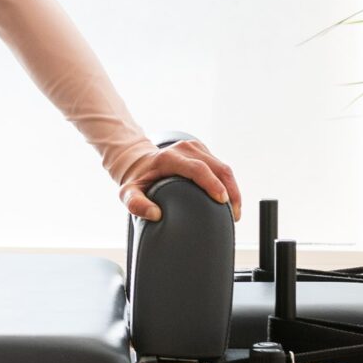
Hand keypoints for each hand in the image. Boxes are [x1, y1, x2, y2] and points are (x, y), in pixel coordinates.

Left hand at [119, 137, 240, 222]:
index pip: (197, 168)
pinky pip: (222, 168)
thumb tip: (155, 214)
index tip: (223, 200)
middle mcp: (185, 148)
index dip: (212, 183)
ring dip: (233, 189)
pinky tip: (230, 201)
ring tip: (234, 212)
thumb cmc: (137, 181)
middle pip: (217, 167)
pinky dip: (229, 184)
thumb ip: (136, 204)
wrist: (140, 163)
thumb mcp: (128, 193)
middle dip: (230, 191)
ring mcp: (196, 147)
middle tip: (233, 215)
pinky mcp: (203, 151)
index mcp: (169, 157)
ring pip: (223, 167)